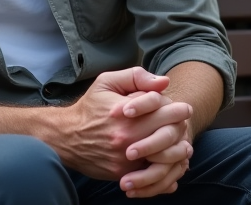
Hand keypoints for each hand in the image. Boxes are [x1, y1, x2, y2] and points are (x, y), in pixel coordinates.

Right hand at [50, 67, 191, 181]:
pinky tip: (169, 159)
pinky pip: (153, 174)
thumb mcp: (107, 82)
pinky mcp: (123, 173)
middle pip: (169, 134)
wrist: (66, 137)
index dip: (179, 109)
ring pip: (165, 158)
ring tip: (182, 143)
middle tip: (184, 124)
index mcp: (124, 112)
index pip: (164, 111)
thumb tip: (163, 82)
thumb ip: (136, 77)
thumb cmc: (90, 108)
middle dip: (181, 128)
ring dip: (177, 150)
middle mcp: (126, 136)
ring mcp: (125, 158)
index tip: (184, 108)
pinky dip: (165, 167)